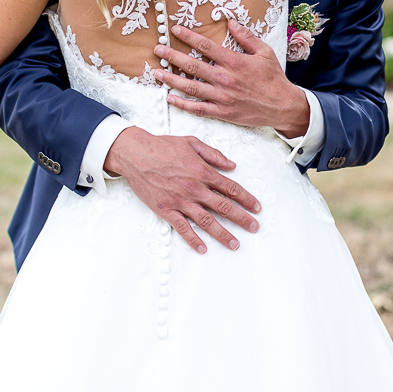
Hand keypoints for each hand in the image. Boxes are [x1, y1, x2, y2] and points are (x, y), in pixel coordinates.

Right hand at [104, 126, 261, 253]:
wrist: (136, 154)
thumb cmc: (162, 146)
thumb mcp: (192, 142)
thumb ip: (213, 155)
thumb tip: (231, 165)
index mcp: (203, 172)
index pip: (231, 188)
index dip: (246, 199)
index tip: (256, 207)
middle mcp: (195, 188)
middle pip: (223, 207)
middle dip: (241, 218)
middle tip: (254, 228)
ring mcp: (181, 201)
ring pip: (206, 221)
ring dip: (222, 234)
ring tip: (235, 244)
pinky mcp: (166, 210)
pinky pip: (182, 228)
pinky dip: (193, 239)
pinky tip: (203, 248)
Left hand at [152, 20, 310, 137]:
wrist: (283, 106)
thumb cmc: (274, 78)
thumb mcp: (264, 52)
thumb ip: (246, 37)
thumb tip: (231, 22)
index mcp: (234, 62)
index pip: (206, 47)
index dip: (189, 37)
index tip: (175, 30)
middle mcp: (225, 79)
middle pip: (192, 66)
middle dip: (172, 57)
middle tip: (157, 50)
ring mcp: (222, 97)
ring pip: (191, 87)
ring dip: (171, 80)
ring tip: (156, 73)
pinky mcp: (223, 112)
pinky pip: (198, 108)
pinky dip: (183, 104)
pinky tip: (170, 98)